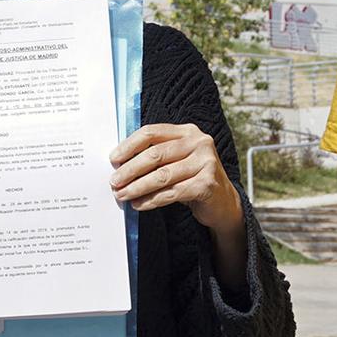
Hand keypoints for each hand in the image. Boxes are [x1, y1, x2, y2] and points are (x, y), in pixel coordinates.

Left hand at [109, 123, 242, 234]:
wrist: (222, 202)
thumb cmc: (192, 178)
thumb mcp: (176, 160)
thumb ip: (155, 156)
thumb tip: (119, 164)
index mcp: (187, 131)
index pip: (152, 133)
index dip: (129, 145)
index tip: (113, 159)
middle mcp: (199, 143)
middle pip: (155, 154)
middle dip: (130, 169)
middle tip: (114, 182)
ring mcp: (206, 163)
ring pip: (162, 176)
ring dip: (137, 187)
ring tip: (122, 195)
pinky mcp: (207, 184)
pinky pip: (172, 193)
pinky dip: (152, 200)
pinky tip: (139, 204)